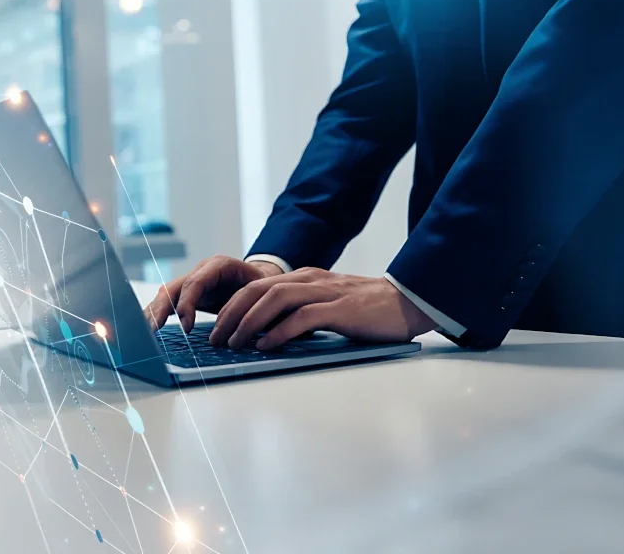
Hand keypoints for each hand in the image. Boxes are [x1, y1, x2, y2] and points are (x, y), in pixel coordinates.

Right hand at [143, 256, 285, 331]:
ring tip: (144, 333)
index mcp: (218, 265)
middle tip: (152, 331)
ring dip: (154, 313)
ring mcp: (191, 280)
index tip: (187, 327)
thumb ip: (245, 304)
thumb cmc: (263, 286)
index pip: (194, 283)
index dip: (187, 304)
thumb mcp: (260, 291)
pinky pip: (167, 302)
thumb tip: (233, 328)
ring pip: (166, 294)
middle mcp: (200, 270)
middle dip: (161, 310)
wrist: (263, 278)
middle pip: (173, 287)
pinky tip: (147, 329)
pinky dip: (157, 315)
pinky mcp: (187, 292)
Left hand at [209, 268, 436, 349]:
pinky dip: (281, 331)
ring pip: (275, 299)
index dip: (232, 305)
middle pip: (258, 290)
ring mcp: (325, 292)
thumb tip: (267, 335)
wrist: (407, 302)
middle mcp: (310, 280)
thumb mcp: (325, 306)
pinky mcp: (341, 309)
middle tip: (216, 338)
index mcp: (303, 278)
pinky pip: (303, 317)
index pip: (256, 286)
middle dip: (232, 313)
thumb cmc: (365, 310)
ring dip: (250, 322)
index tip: (217, 327)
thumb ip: (299, 314)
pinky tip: (267, 345)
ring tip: (235, 343)